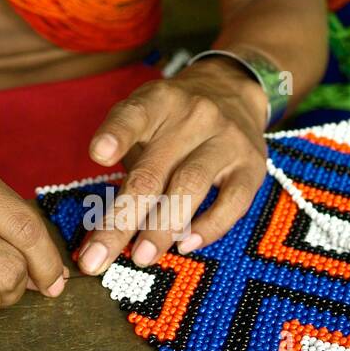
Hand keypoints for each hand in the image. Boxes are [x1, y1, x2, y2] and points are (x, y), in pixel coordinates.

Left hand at [77, 58, 268, 274]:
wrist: (234, 92)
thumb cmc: (174, 121)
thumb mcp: (146, 123)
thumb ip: (127, 160)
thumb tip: (105, 231)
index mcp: (159, 102)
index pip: (134, 115)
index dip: (116, 135)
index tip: (98, 155)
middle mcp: (193, 117)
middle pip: (153, 171)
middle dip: (122, 219)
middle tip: (97, 258)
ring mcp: (226, 140)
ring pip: (190, 185)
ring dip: (162, 227)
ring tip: (140, 258)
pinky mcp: (252, 166)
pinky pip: (232, 202)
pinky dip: (208, 227)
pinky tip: (185, 245)